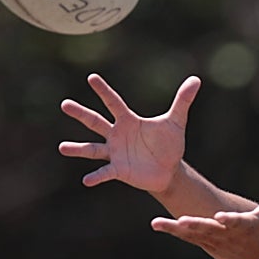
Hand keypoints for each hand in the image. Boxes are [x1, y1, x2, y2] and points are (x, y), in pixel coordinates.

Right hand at [59, 73, 200, 191]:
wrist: (170, 170)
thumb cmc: (169, 144)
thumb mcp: (176, 121)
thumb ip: (183, 101)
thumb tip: (196, 79)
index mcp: (128, 120)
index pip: (114, 102)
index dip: (104, 90)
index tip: (92, 78)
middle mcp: (117, 135)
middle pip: (95, 121)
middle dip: (81, 113)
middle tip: (64, 104)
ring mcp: (115, 153)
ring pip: (93, 149)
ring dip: (78, 149)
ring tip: (62, 147)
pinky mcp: (119, 170)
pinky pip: (105, 172)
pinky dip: (97, 176)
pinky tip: (87, 180)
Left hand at [150, 163, 258, 258]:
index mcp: (245, 225)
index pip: (237, 222)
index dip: (229, 220)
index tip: (221, 217)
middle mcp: (228, 234)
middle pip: (210, 230)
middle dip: (197, 226)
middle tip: (183, 221)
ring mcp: (215, 240)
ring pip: (194, 235)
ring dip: (176, 229)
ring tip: (157, 223)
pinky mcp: (207, 243)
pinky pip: (188, 237)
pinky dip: (173, 231)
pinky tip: (157, 224)